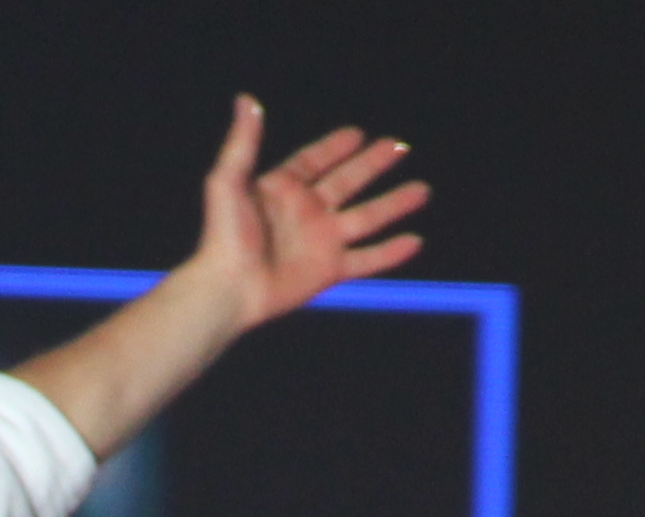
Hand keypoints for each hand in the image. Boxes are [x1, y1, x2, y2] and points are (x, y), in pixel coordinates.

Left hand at [196, 95, 430, 326]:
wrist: (227, 289)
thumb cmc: (223, 237)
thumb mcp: (228, 182)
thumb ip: (242, 142)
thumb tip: (245, 100)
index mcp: (281, 190)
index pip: (313, 162)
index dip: (334, 148)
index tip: (357, 134)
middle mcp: (304, 213)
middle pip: (347, 182)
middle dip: (373, 165)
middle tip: (399, 147)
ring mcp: (319, 242)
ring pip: (366, 218)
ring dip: (394, 204)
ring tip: (422, 191)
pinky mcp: (327, 270)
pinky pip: (366, 260)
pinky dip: (390, 252)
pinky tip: (414, 241)